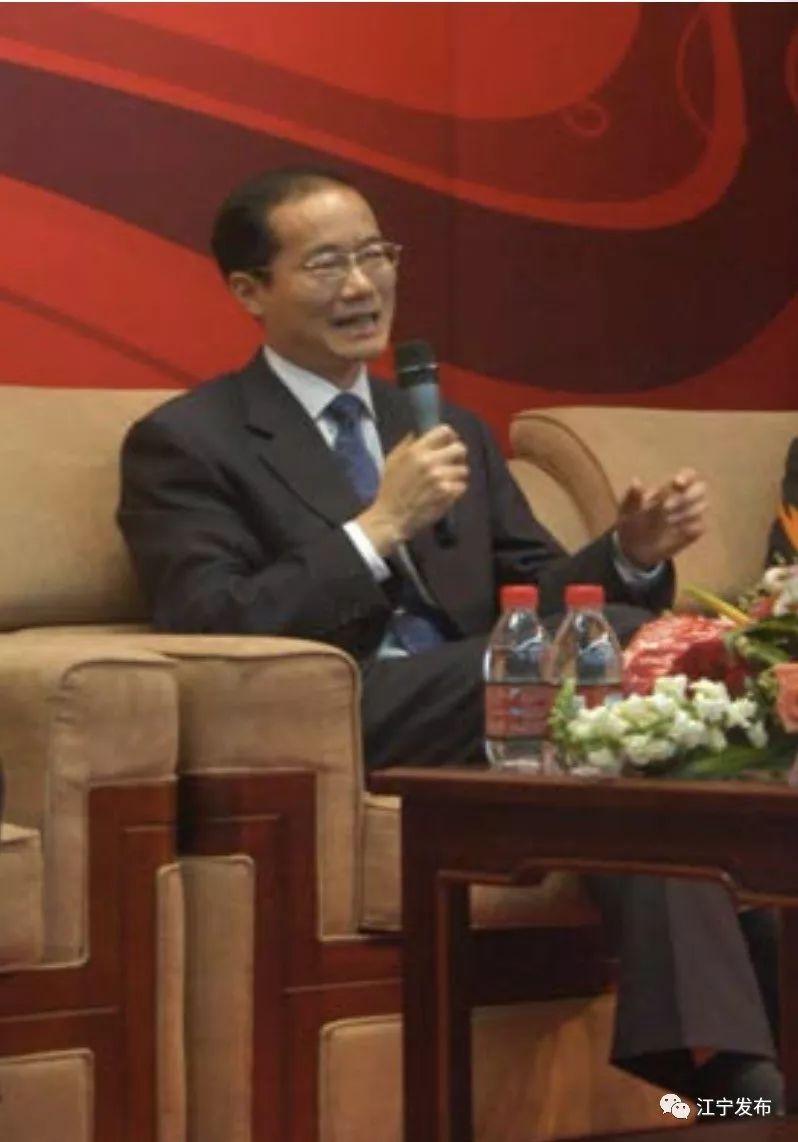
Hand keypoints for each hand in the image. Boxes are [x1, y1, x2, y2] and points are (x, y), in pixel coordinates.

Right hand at [358, 425, 467, 553]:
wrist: (391, 518)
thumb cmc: (389, 491)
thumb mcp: (391, 462)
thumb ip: (405, 445)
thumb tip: (417, 434)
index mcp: (416, 451)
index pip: (444, 431)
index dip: (450, 436)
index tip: (449, 442)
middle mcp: (431, 462)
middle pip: (460, 448)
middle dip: (457, 456)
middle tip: (450, 464)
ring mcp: (441, 479)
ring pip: (463, 469)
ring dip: (456, 475)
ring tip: (446, 482)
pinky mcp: (448, 494)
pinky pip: (462, 486)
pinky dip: (456, 490)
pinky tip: (445, 494)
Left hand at [616, 468, 707, 568]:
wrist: (634, 550)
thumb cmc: (631, 523)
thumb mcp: (626, 511)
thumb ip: (633, 497)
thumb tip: (636, 481)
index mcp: (668, 489)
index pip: (688, 475)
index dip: (687, 477)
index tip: (677, 484)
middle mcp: (683, 499)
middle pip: (701, 488)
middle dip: (688, 495)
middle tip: (667, 507)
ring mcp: (689, 516)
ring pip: (702, 506)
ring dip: (686, 512)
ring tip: (667, 521)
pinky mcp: (692, 533)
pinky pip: (700, 527)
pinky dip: (690, 528)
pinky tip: (675, 532)